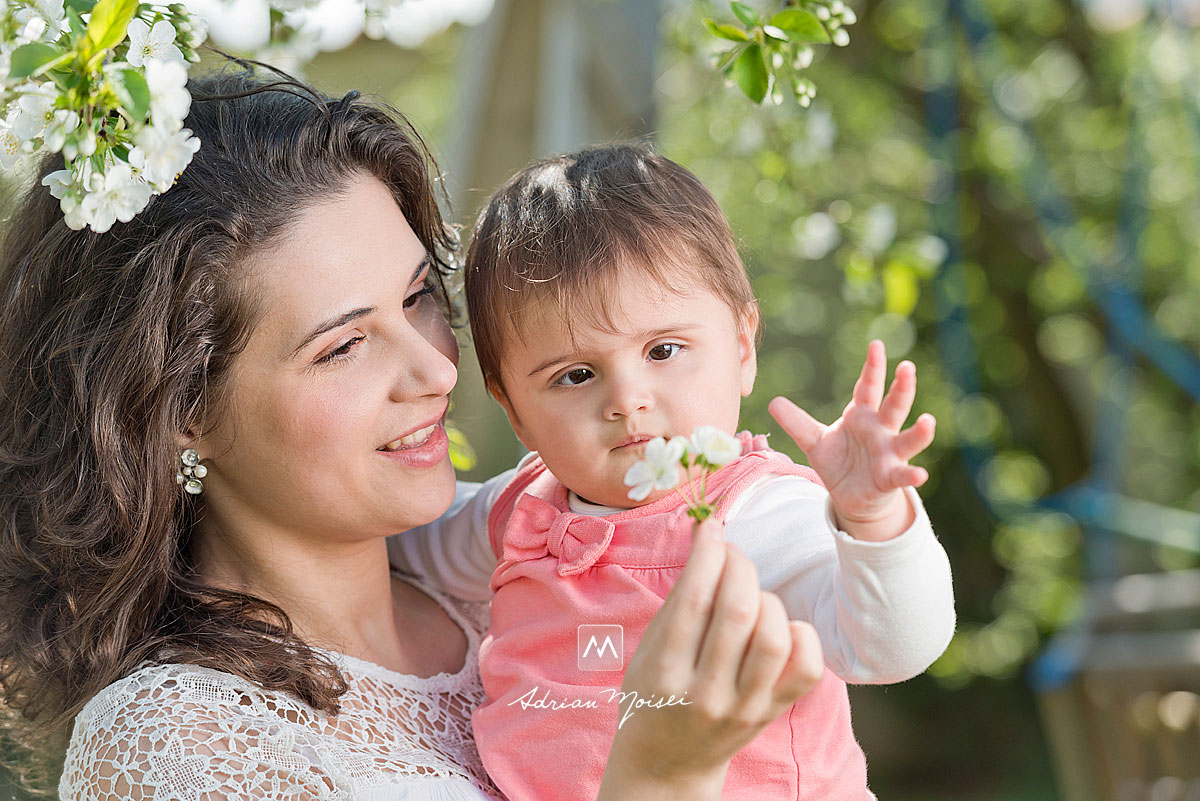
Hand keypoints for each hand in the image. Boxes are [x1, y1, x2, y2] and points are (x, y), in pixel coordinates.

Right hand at [597, 519, 823, 800]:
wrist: (666, 763)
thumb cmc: (652, 694)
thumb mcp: (648, 650)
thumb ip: (679, 599)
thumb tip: (709, 537)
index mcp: (664, 673)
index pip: (694, 599)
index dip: (708, 553)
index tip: (711, 530)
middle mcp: (705, 694)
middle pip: (739, 611)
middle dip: (740, 566)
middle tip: (732, 555)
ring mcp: (743, 708)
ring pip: (774, 637)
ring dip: (766, 600)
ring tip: (751, 597)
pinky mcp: (771, 715)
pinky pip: (806, 669)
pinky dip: (801, 635)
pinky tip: (781, 627)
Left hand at [768, 339, 934, 541]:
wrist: (851, 495)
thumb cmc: (838, 461)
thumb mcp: (813, 441)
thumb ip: (796, 422)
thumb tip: (772, 402)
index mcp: (862, 415)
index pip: (868, 387)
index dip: (873, 367)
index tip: (877, 345)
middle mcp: (880, 430)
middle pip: (894, 406)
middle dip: (902, 388)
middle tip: (908, 368)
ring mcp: (889, 453)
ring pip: (907, 439)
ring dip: (919, 432)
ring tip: (928, 421)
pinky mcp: (889, 477)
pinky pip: (902, 475)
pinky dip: (912, 475)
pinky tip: (920, 474)